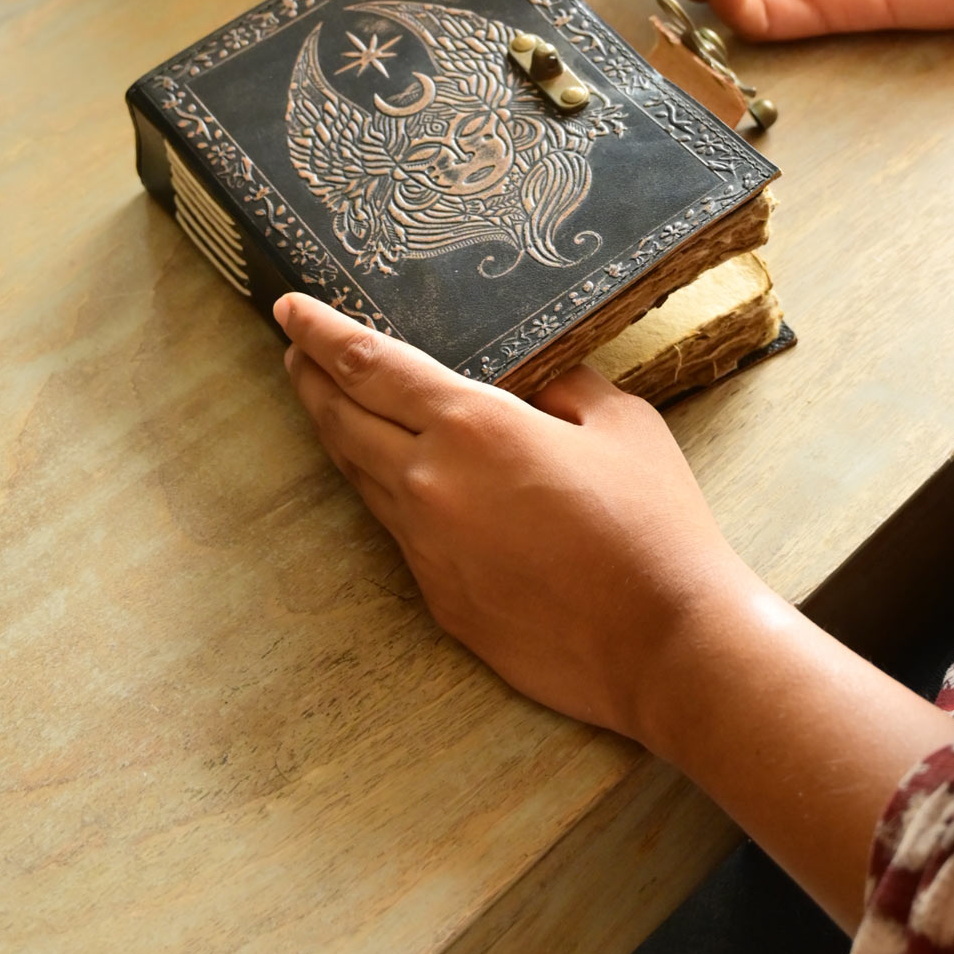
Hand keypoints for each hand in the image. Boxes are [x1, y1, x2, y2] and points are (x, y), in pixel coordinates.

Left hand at [274, 292, 746, 747]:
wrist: (663, 643)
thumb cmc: (654, 525)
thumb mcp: (621, 423)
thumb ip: (566, 387)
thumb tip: (537, 379)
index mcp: (472, 425)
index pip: (368, 364)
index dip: (321, 331)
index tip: (290, 309)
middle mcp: (430, 481)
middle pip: (340, 417)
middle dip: (309, 375)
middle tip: (295, 348)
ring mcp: (426, 546)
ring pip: (359, 474)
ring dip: (338, 432)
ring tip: (331, 402)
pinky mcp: (437, 596)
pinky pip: (396, 528)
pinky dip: (384, 490)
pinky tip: (397, 479)